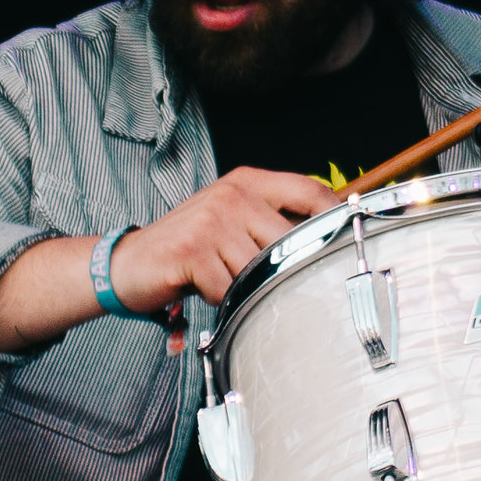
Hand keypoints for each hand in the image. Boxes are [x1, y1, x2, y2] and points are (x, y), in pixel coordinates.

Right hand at [107, 166, 342, 311]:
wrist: (128, 264)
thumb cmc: (187, 248)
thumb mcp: (231, 220)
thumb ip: (271, 221)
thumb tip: (327, 236)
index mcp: (246, 182)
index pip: (308, 189)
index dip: (335, 214)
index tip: (352, 235)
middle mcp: (231, 194)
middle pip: (290, 239)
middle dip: (284, 268)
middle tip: (269, 281)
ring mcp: (211, 220)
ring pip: (260, 269)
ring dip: (246, 287)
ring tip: (224, 279)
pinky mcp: (193, 251)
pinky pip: (229, 290)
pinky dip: (220, 299)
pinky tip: (203, 288)